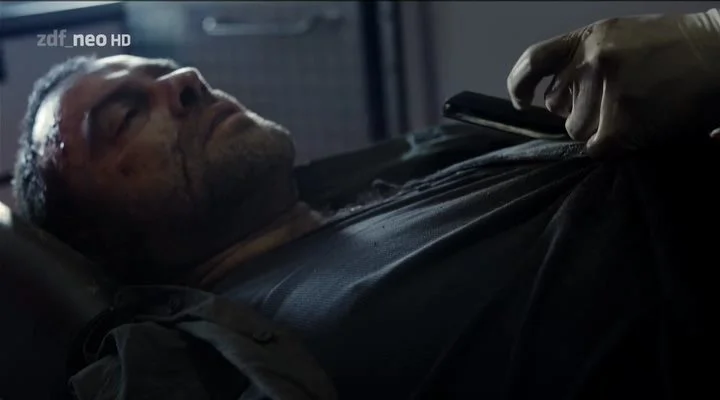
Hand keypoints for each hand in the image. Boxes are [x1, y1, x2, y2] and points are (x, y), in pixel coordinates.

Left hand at [507, 9, 719, 156]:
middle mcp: (589, 60)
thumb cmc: (677, 50)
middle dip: (579, 110)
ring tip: (638, 112)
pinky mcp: (619, 120)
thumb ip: (587, 61)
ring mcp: (603, 90)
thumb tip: (553, 98)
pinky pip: (597, 147)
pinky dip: (614, 145)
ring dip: (600, 130)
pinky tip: (639, 129)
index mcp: (588, 39)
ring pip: (577, 130)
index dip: (520, 83)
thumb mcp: (623, 40)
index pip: (534, 60)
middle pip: (557, 106)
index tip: (522, 99)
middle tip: (620, 102)